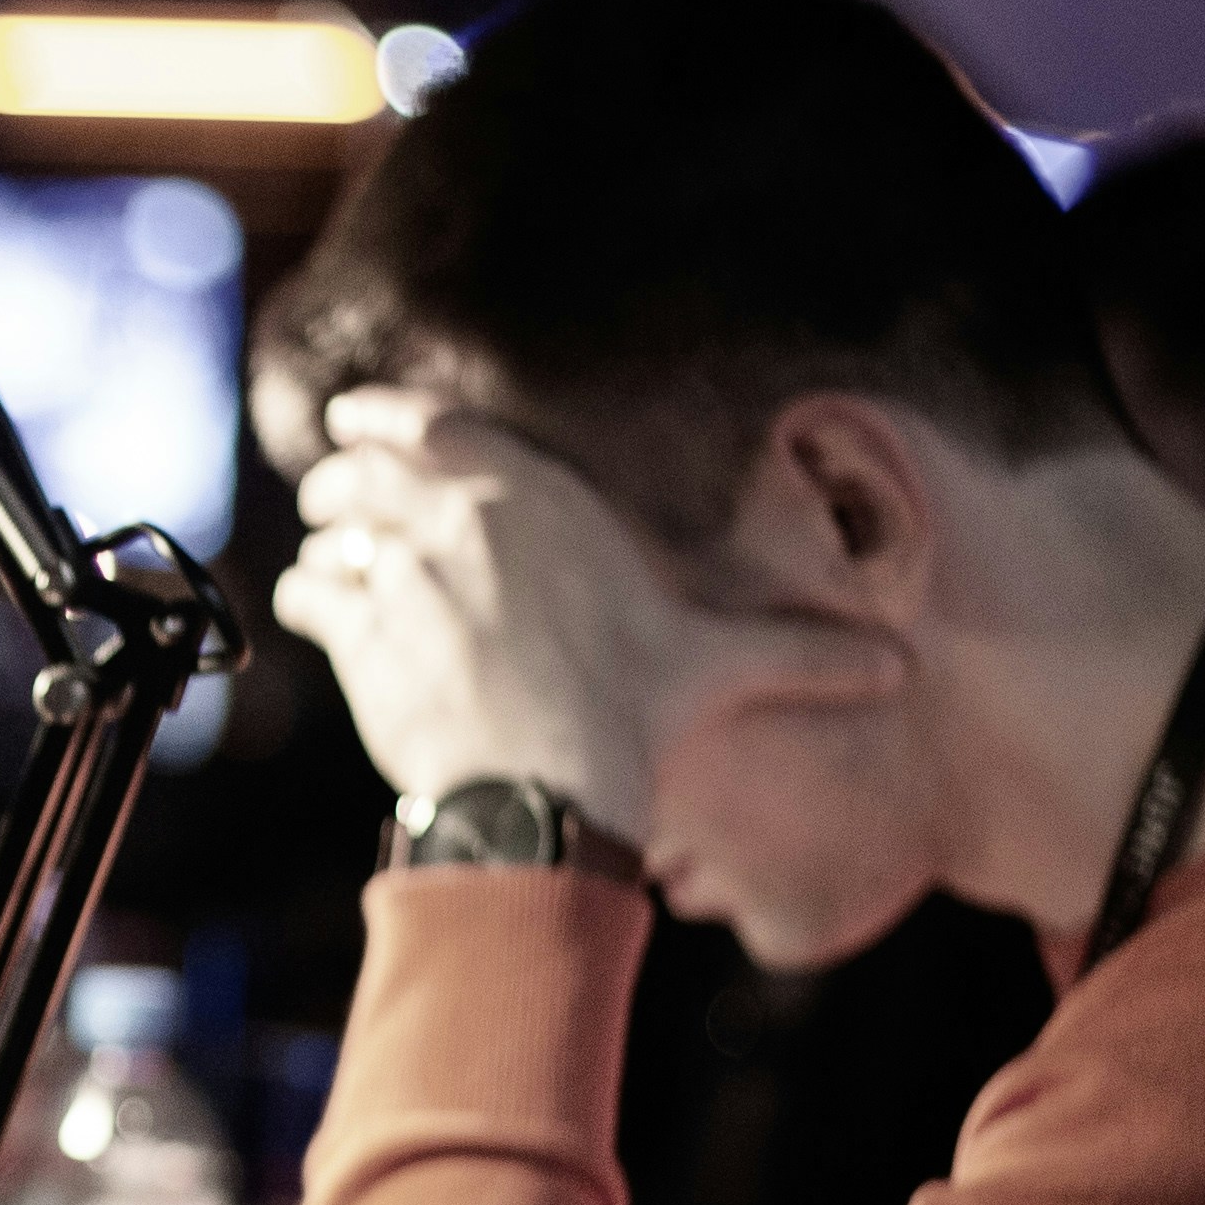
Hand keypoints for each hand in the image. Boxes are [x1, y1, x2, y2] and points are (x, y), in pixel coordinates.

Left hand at [274, 389, 881, 838]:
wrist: (547, 785)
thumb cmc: (634, 714)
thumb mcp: (718, 665)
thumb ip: (795, 650)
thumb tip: (898, 667)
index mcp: (532, 494)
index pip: (431, 424)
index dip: (384, 419)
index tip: (357, 420)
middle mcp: (456, 515)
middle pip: (365, 472)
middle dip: (345, 482)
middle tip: (336, 497)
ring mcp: (400, 567)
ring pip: (332, 530)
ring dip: (326, 541)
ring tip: (328, 557)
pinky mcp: (358, 629)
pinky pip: (310, 593)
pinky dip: (306, 599)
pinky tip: (312, 610)